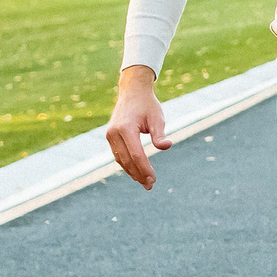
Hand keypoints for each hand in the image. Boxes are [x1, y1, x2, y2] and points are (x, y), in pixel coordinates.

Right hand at [105, 66, 170, 188]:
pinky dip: (126, 164)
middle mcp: (114, 133)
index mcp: (125, 128)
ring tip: (144, 182)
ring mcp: (110, 135)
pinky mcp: (110, 136)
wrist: (133, 91)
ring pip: (120, 159)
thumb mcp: (157, 117)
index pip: (136, 155)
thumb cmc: (147, 105)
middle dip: (139, 174)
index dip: (145, 169)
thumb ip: (159, 134)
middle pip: (127, 160)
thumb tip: (166, 146)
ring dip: (132, 172)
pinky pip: (118, 154)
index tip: (153, 180)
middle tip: (150, 185)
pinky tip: (135, 172)